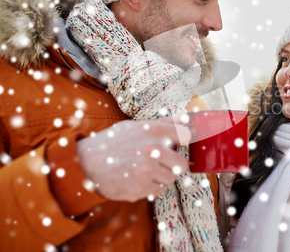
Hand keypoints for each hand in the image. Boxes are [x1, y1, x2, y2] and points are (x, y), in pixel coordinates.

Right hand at [76, 117, 190, 201]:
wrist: (84, 165)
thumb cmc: (111, 144)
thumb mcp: (134, 126)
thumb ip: (163, 124)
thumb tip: (186, 119)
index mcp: (152, 130)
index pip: (186, 135)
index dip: (183, 142)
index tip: (178, 145)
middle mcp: (153, 149)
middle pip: (182, 163)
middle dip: (172, 165)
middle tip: (157, 163)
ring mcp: (148, 169)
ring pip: (171, 178)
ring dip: (160, 177)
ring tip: (142, 171)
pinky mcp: (142, 187)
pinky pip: (159, 190)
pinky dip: (150, 187)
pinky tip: (136, 180)